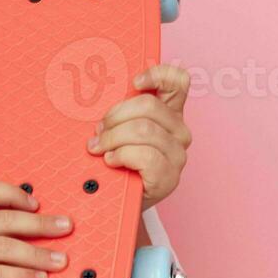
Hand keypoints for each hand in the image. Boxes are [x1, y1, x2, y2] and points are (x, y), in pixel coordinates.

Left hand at [86, 63, 192, 209]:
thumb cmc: (118, 163)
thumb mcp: (118, 131)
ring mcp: (177, 155)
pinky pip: (145, 155)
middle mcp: (179, 132)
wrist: (119, 202)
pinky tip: (112, 161)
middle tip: (99, 132)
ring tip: (100, 149)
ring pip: (142, 129)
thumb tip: (105, 91)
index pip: (178, 81)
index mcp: (170, 113)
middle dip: (115, 117)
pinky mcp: (169, 177)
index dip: (157, 75)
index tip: (134, 84)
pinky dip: (121, 155)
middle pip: (148, 106)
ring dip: (112, 138)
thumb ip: (120, 111)